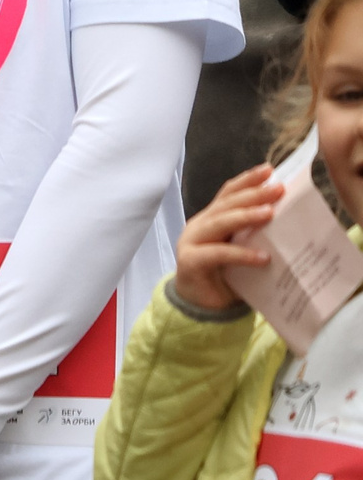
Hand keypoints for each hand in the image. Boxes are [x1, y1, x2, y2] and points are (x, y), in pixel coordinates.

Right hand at [174, 164, 282, 313]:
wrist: (200, 308)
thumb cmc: (225, 278)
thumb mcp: (241, 251)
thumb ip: (254, 236)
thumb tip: (288, 222)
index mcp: (211, 219)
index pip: (228, 194)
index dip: (247, 181)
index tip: (270, 170)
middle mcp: (199, 225)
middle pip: (226, 204)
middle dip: (252, 194)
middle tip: (278, 189)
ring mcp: (192, 241)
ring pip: (219, 223)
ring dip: (245, 216)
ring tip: (269, 213)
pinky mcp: (190, 261)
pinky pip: (218, 254)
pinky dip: (241, 254)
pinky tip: (262, 258)